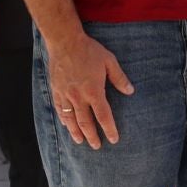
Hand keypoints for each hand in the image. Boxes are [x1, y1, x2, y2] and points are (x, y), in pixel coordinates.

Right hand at [44, 33, 133, 148]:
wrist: (64, 41)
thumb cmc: (88, 49)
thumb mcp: (109, 60)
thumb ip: (119, 78)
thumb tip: (130, 91)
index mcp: (94, 90)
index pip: (103, 116)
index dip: (109, 129)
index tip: (113, 139)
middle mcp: (79, 96)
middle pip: (86, 122)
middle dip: (92, 136)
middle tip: (97, 146)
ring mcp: (66, 94)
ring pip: (71, 119)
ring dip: (76, 132)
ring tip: (80, 141)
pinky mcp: (56, 90)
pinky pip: (60, 109)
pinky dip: (64, 119)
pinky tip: (66, 125)